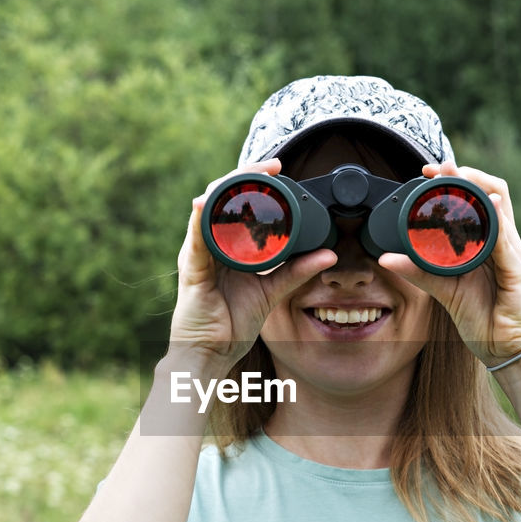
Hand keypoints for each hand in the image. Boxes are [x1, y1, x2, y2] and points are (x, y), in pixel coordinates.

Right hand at [168, 159, 337, 372]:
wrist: (210, 354)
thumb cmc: (231, 324)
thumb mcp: (272, 292)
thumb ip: (297, 271)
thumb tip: (329, 255)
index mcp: (226, 246)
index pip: (237, 204)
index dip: (255, 183)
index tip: (280, 170)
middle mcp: (209, 244)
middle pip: (221, 198)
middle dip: (246, 177)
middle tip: (274, 167)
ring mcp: (197, 255)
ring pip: (206, 209)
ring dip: (226, 188)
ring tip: (249, 175)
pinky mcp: (191, 271)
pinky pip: (195, 240)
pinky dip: (200, 220)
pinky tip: (206, 204)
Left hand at [376, 160, 520, 365]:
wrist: (511, 351)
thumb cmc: (486, 320)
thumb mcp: (446, 292)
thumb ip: (420, 272)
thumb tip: (386, 259)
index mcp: (490, 244)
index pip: (479, 200)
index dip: (458, 181)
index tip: (429, 172)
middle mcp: (505, 243)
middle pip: (493, 194)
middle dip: (467, 175)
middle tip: (439, 167)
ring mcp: (515, 255)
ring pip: (501, 209)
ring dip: (479, 189)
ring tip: (457, 177)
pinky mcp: (520, 273)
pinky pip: (507, 244)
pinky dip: (495, 225)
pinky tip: (484, 211)